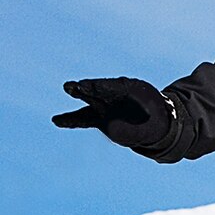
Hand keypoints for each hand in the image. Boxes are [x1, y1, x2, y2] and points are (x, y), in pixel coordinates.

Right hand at [53, 77, 173, 148]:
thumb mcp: (153, 125)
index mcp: (132, 89)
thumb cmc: (158, 119)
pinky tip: (56, 120)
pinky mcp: (100, 118)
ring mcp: (107, 105)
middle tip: (75, 86)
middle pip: (100, 90)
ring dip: (80, 94)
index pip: (114, 87)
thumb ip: (136, 129)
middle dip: (89, 87)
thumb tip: (113, 129)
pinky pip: (84, 119)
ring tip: (68, 88)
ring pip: (90, 100)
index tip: (87, 85)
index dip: (101, 87)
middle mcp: (117, 95)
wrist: (157, 123)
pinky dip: (71, 120)